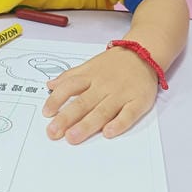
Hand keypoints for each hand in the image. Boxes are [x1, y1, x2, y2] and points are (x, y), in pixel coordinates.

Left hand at [42, 46, 158, 143]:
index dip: (57, 99)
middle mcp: (104, 86)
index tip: (47, 113)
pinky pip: (129, 114)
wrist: (145, 54)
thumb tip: (50, 85)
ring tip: (73, 137)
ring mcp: (122, 94)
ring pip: (103, 110)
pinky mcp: (138, 101)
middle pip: (83, 103)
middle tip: (54, 133)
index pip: (70, 87)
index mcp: (91, 77)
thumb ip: (70, 76)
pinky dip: (119, 124)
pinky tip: (108, 133)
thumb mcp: (90, 65)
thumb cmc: (115, 64)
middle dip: (67, 118)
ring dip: (87, 124)